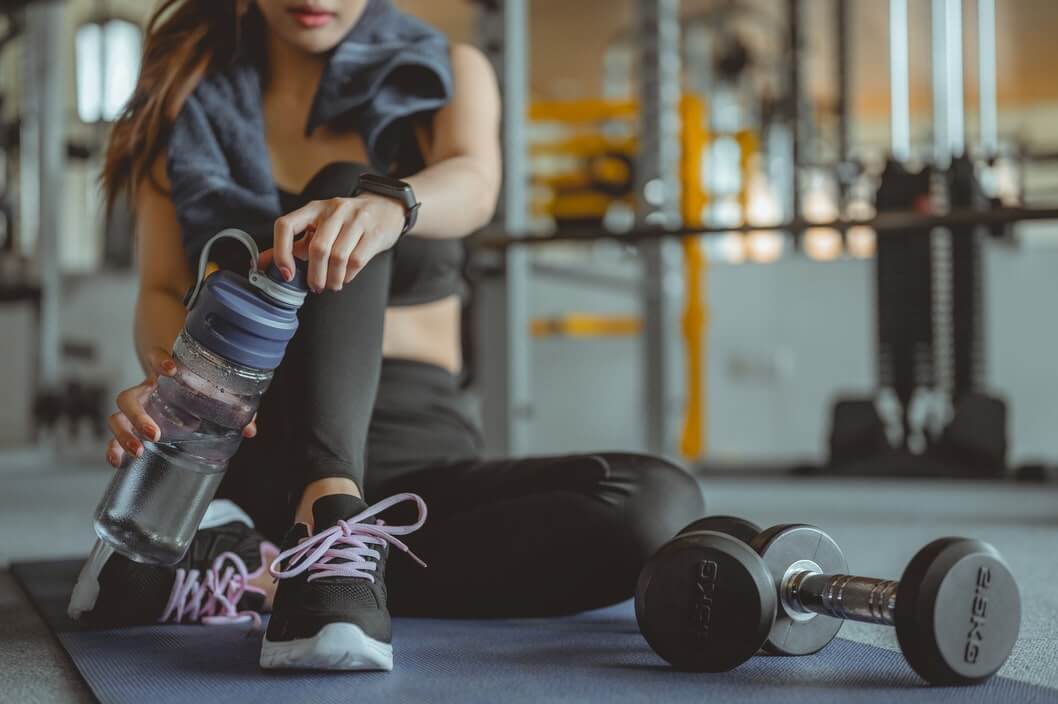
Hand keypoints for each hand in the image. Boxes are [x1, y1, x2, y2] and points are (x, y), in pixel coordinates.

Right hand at [105, 348, 257, 468]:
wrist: (176, 381)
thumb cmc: (196, 387)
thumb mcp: (212, 392)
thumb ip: (232, 407)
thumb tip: (250, 430)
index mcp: (165, 375)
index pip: (156, 357)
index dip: (160, 361)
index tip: (172, 370)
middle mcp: (146, 390)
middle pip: (129, 397)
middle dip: (138, 416)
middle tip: (155, 434)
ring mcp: (137, 407)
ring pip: (117, 417)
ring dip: (124, 434)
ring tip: (139, 451)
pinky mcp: (132, 425)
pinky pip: (116, 436)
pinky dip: (113, 449)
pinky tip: (117, 462)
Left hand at [271, 194, 405, 292]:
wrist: (387, 207)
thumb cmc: (347, 222)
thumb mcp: (318, 226)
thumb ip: (292, 244)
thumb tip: (261, 263)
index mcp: (313, 208)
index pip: (286, 225)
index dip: (281, 252)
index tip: (287, 273)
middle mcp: (334, 210)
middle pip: (318, 248)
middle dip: (315, 275)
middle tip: (316, 287)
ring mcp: (356, 219)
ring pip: (338, 257)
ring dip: (332, 278)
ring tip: (331, 285)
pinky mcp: (375, 232)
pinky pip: (357, 260)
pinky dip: (349, 275)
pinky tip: (346, 277)